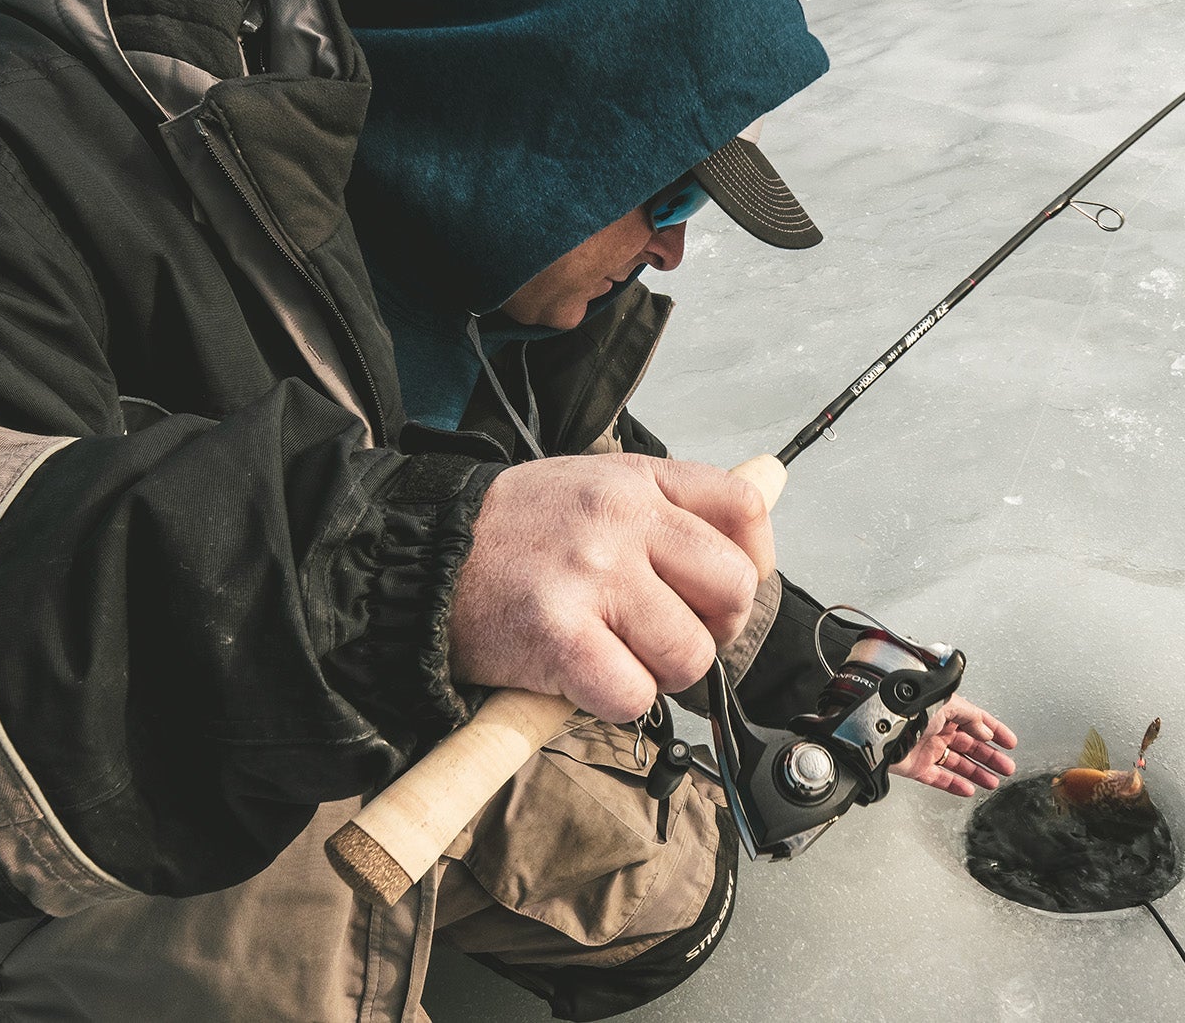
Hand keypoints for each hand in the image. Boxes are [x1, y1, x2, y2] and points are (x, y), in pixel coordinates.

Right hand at [447, 454, 774, 721]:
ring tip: (615, 657)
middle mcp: (620, 520)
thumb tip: (769, 496)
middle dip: (713, 630)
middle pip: (735, 590)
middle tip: (666, 636)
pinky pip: (634, 695)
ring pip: (690, 654)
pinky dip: (616, 703)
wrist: (415, 559)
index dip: (752, 562)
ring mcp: (591, 577)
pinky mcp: (558, 637)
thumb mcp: (592, 485)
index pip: (744, 511)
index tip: (721, 592)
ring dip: (661, 674)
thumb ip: (670, 502)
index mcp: (635, 480)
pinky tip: (582, 679)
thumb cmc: (512, 535)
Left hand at [889, 694, 1017, 796]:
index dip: (996, 731)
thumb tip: (986, 730)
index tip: (1010, 742)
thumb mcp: (947, 704)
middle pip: (971, 746)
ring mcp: (928, 749)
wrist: (882, 728)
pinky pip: (940, 779)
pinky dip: (955, 785)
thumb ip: (970, 717)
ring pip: (959, 764)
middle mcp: (938, 729)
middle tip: (1007, 767)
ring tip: (993, 782)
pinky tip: (969, 789)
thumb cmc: (909, 710)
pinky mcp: (917, 767)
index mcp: (946, 711)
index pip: (977, 721)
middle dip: (991, 757)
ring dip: (977, 773)